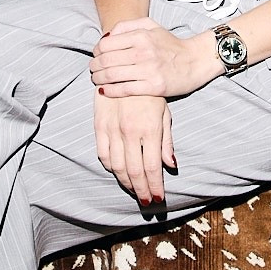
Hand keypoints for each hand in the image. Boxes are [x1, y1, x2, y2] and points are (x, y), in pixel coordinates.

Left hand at [89, 18, 212, 98]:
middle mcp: (144, 52)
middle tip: (93, 70)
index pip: (106, 44)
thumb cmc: (171, 44)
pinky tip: (104, 91)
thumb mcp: (151, 26)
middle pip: (106, 61)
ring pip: (112, 75)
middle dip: (94, 66)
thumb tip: (106, 36)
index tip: (96, 56)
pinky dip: (110, 91)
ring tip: (97, 80)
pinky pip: (124, 90)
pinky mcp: (154, 87)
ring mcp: (149, 70)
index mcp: (141, 36)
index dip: (96, 51)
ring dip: (99, 79)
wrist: (196, 60)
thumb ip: (127, 26)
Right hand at [94, 92, 175, 206]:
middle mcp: (130, 132)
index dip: (154, 186)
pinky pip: (103, 153)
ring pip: (117, 166)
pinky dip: (110, 167)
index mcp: (150, 129)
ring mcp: (113, 129)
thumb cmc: (149, 91)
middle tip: (146, 202)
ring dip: (125, 182)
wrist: (123, 67)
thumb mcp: (164, 112)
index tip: (157, 198)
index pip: (152, 167)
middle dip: (141, 190)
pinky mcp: (99, 125)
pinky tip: (118, 172)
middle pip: (134, 171)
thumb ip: (166, 140)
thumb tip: (171, 165)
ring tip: (133, 190)